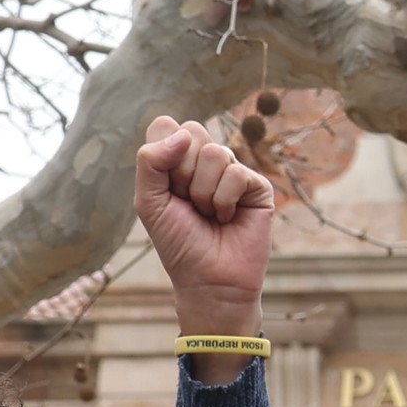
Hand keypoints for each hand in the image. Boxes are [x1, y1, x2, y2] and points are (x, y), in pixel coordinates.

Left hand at [136, 112, 279, 345]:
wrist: (208, 280)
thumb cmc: (178, 243)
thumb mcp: (149, 202)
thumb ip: (150, 162)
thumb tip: (182, 134)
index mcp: (177, 160)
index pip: (166, 126)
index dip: (162, 154)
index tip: (166, 188)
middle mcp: (205, 162)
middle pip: (192, 131)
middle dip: (182, 173)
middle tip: (188, 202)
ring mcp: (232, 171)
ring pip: (215, 153)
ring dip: (203, 192)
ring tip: (208, 214)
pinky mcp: (257, 186)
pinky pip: (236, 173)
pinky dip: (223, 201)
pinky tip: (227, 218)